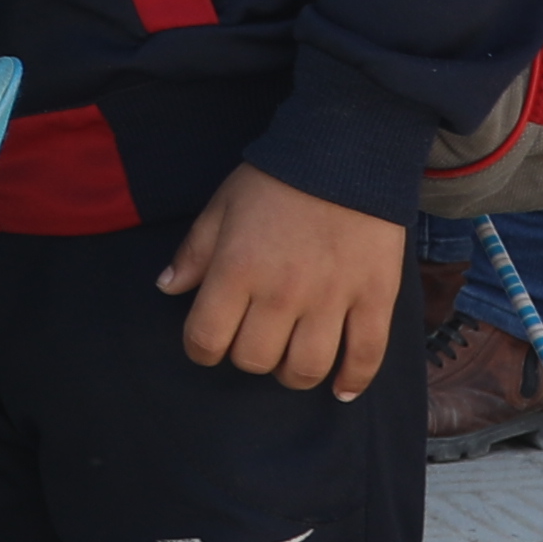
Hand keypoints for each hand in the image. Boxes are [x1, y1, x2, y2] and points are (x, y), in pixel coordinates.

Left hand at [161, 164, 398, 396]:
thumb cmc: (277, 179)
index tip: (208, 343)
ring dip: (292, 373)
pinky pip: (366, 355)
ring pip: (306, 368)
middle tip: (254, 339)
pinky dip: (353, 381)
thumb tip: (167, 289)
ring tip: (291, 359)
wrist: (347, 151)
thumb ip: (194, 252)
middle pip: (254, 360)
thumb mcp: (222, 207)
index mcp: (237, 269)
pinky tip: (340, 390)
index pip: (206, 338)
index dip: (201, 350)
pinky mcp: (374, 297)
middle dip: (247, 358)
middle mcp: (282, 292)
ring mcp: (332, 298)